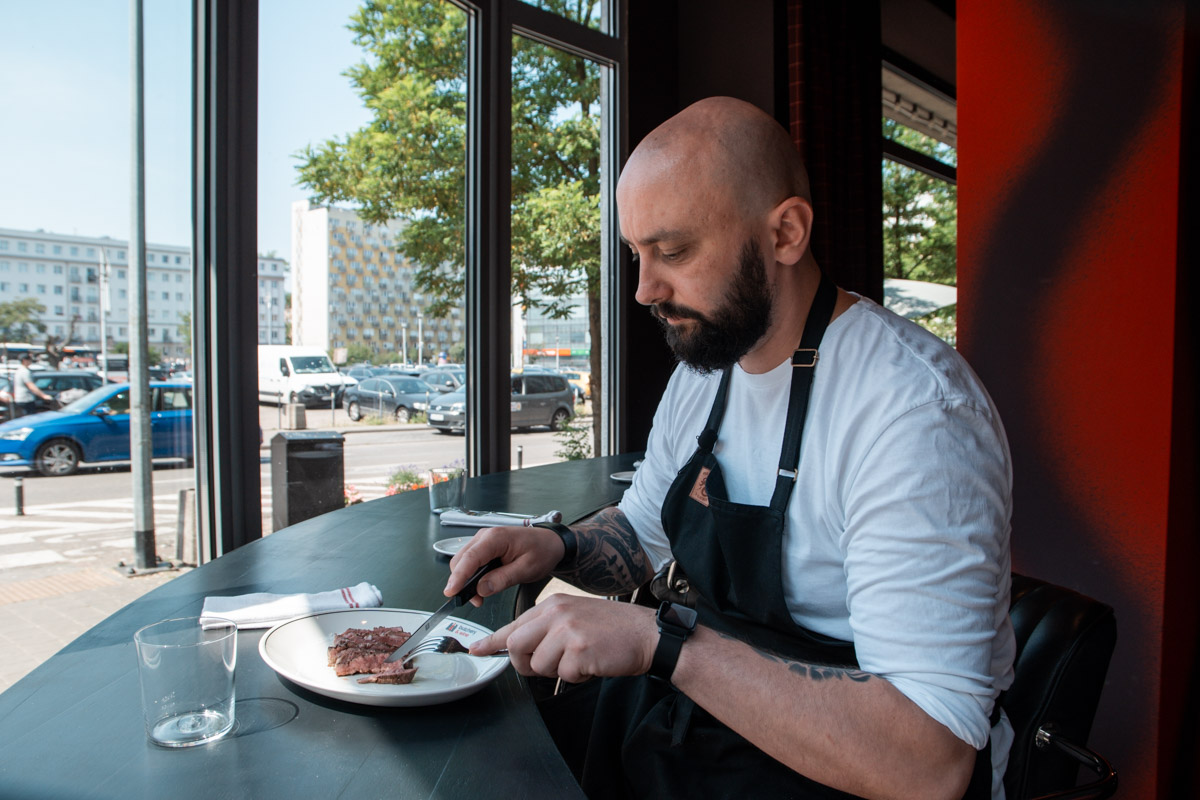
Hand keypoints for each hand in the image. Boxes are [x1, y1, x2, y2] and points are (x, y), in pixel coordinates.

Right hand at [444, 524, 563, 605]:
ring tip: (480, 597)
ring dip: (465, 580)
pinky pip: (470, 562)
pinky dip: (471, 576)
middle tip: (476, 601)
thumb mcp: (526, 569)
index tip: (451, 592)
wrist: (550, 543)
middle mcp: (485, 536)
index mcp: (496, 538)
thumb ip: (502, 579)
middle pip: (460, 560)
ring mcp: (483, 540)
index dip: (458, 577)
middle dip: (461, 582)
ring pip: (462, 562)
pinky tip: (481, 587)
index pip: (470, 558)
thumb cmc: (542, 551)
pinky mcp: (484, 547)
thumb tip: (481, 589)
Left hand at [470, 593, 658, 682]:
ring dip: (558, 670)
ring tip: (581, 658)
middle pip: (516, 647)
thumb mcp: (575, 618)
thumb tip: (518, 648)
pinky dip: (577, 676)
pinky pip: (563, 675)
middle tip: (552, 663)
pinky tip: (592, 663)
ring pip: (538, 665)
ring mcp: (566, 631)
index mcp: (552, 605)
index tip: (476, 649)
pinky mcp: (578, 650)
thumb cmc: (613, 630)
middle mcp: (555, 614)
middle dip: (527, 663)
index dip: (493, 641)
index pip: (514, 625)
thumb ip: (547, 629)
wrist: (646, 634)